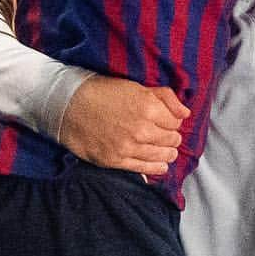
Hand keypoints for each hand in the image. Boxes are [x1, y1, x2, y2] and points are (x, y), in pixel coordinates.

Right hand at [59, 76, 188, 174]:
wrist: (68, 105)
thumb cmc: (102, 91)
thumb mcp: (136, 86)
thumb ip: (165, 97)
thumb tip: (185, 113)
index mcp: (148, 107)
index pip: (175, 122)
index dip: (173, 122)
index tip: (168, 122)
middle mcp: (141, 129)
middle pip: (170, 140)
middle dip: (172, 138)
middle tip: (168, 137)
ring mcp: (129, 147)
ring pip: (161, 156)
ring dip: (167, 154)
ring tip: (168, 152)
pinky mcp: (116, 161)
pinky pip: (144, 169)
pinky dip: (156, 168)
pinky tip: (160, 165)